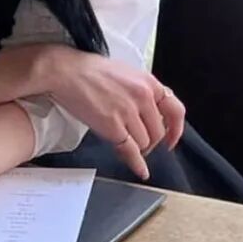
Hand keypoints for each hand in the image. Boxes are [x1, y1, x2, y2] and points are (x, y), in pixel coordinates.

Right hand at [44, 47, 185, 180]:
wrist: (67, 71)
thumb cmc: (91, 70)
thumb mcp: (125, 73)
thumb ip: (141, 91)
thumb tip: (149, 112)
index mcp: (148, 82)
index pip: (175, 110)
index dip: (176, 129)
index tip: (171, 139)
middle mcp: (143, 97)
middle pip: (157, 132)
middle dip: (149, 141)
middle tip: (138, 143)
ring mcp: (128, 112)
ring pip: (144, 143)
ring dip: (137, 148)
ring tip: (125, 144)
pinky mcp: (113, 125)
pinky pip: (131, 151)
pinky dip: (137, 163)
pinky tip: (140, 170)